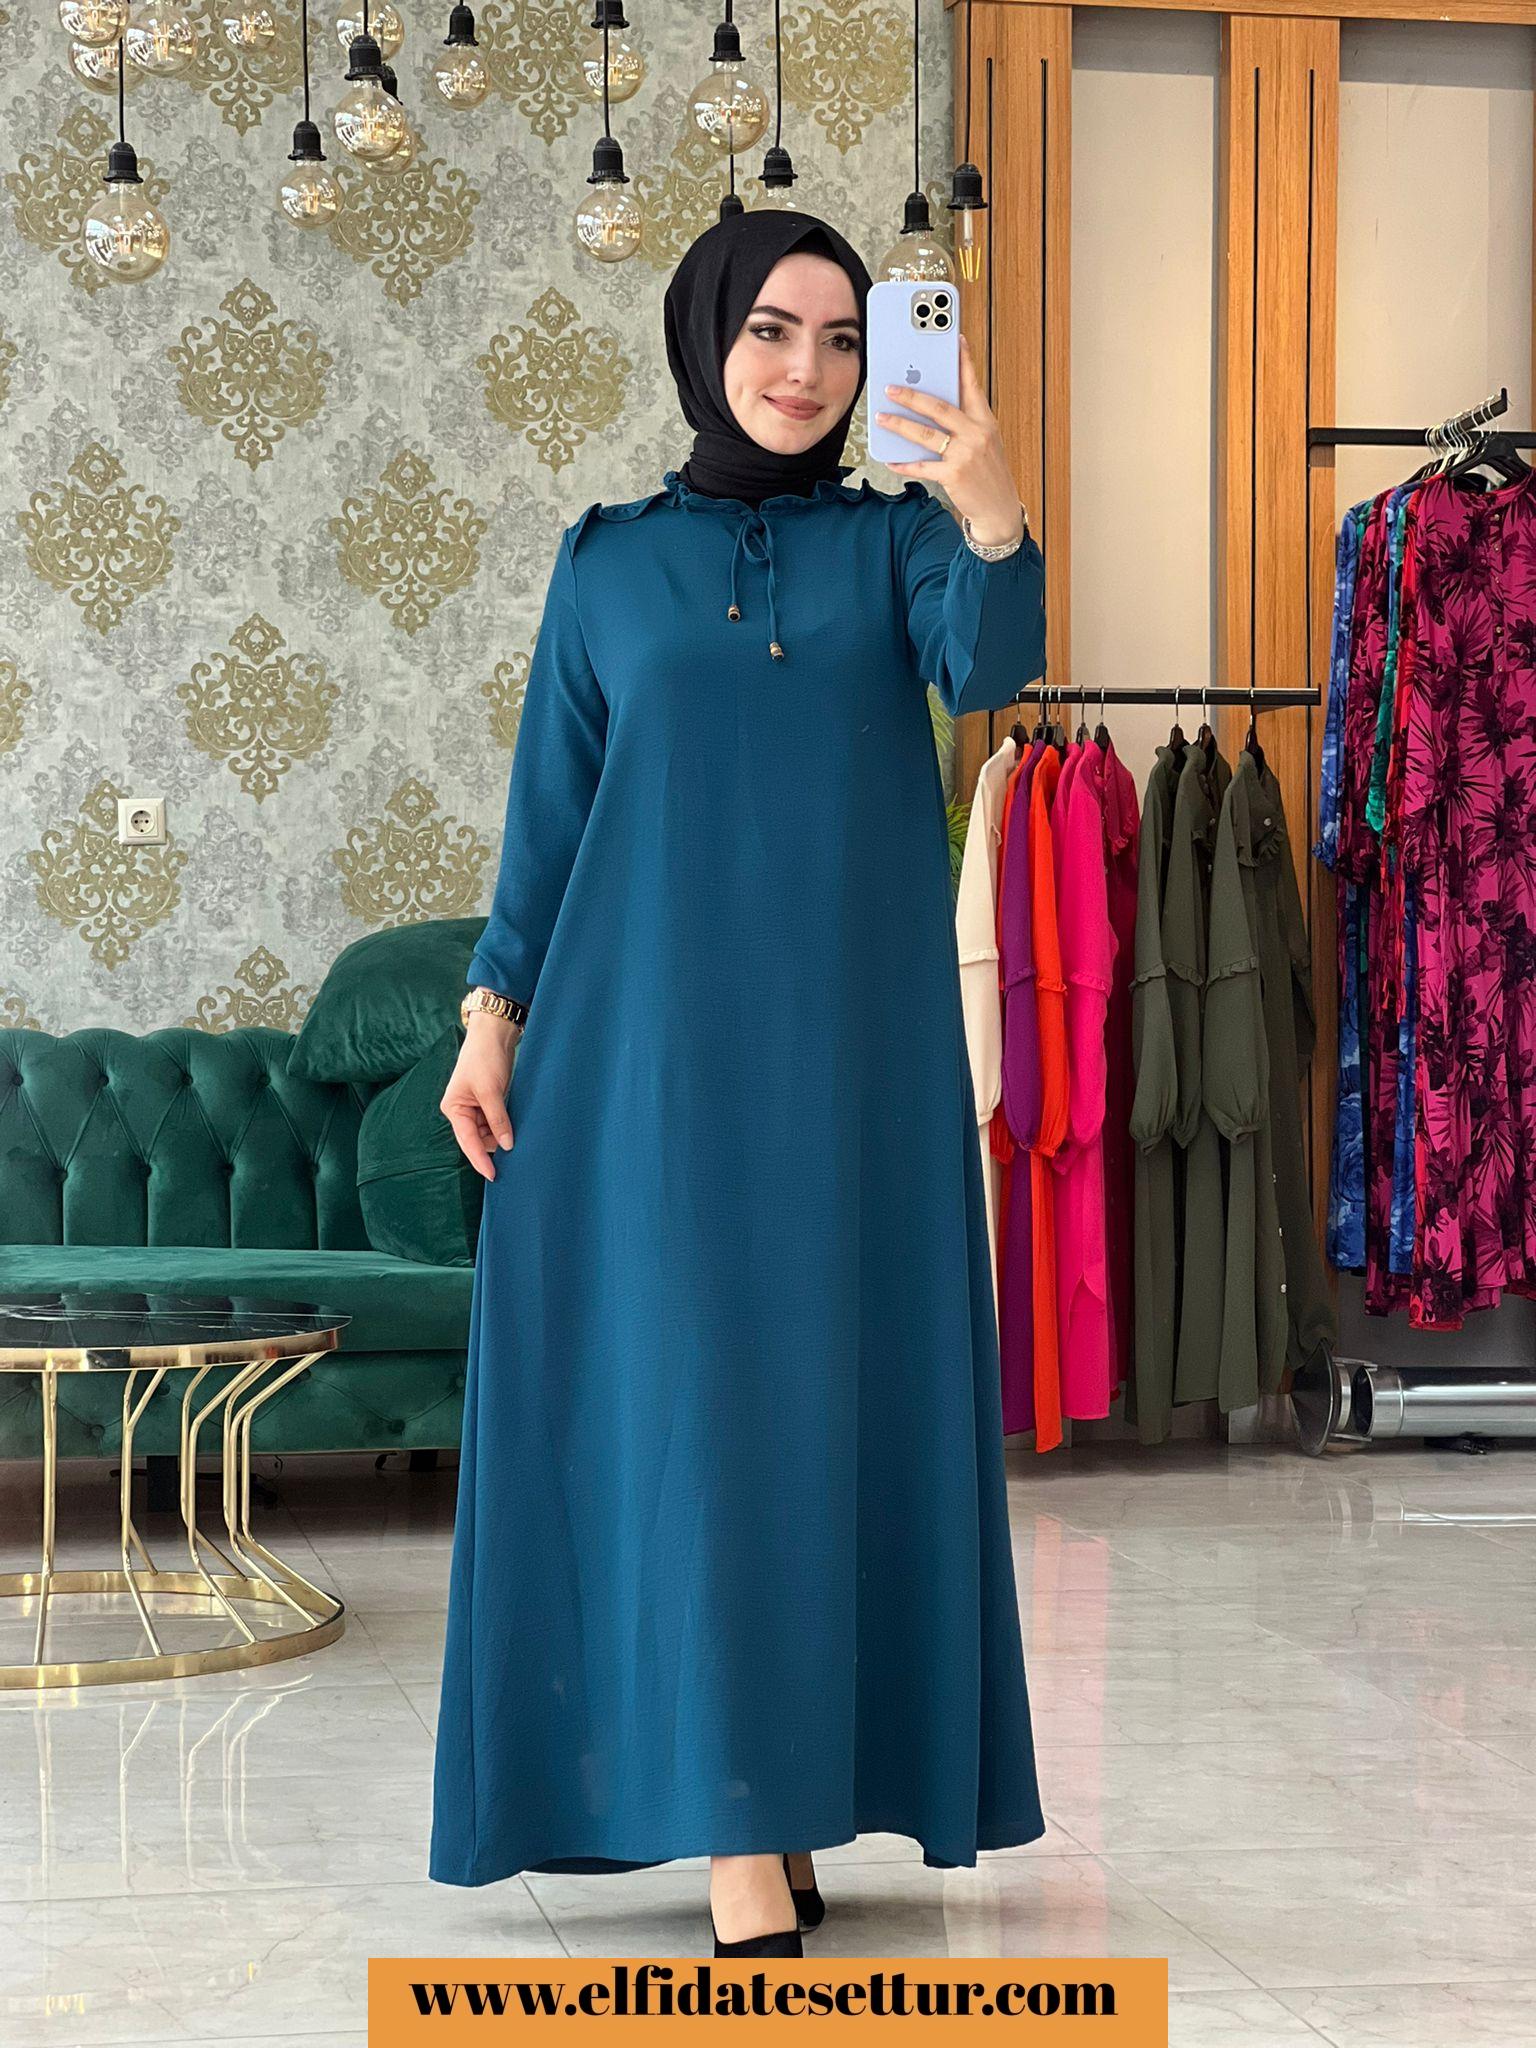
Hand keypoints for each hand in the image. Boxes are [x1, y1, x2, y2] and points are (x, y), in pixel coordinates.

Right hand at [440, 1014, 518, 1179]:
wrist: (493, 1034)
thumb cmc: (484, 1058)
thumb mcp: (490, 1090)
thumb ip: (498, 1119)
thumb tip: (507, 1145)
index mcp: (454, 1108)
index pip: (467, 1141)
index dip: (480, 1159)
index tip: (492, 1175)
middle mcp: (462, 1111)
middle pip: (477, 1140)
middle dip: (493, 1149)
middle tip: (514, 1160)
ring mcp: (475, 1108)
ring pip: (488, 1133)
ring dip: (501, 1138)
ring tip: (519, 1142)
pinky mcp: (488, 1103)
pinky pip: (495, 1124)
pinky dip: (505, 1128)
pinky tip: (515, 1133)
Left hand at [874, 331, 1023, 545]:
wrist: (1000, 509)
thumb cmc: (989, 473)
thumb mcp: (986, 442)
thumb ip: (965, 423)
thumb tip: (934, 408)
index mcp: (985, 421)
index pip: (972, 386)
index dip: (964, 361)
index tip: (956, 340)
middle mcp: (976, 434)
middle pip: (939, 407)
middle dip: (912, 396)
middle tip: (891, 388)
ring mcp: (965, 455)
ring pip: (925, 435)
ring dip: (900, 425)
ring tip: (882, 417)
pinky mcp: (954, 475)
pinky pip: (922, 466)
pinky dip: (904, 464)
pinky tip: (891, 461)